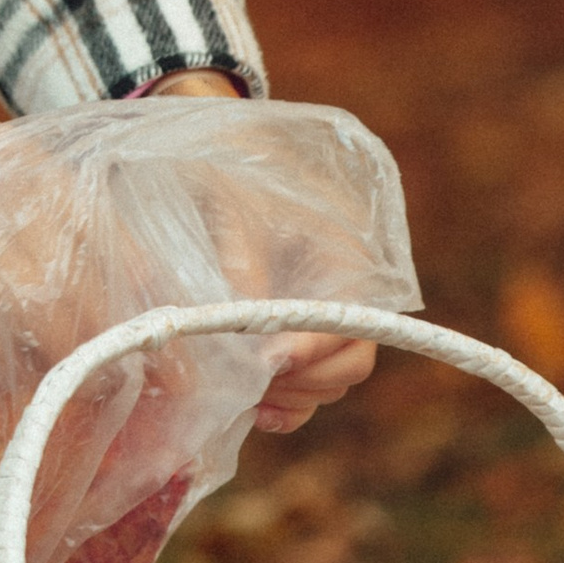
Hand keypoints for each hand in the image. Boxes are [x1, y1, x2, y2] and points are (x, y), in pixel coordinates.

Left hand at [138, 77, 378, 432]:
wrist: (210, 156)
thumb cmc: (222, 168)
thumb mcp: (229, 203)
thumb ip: (241, 263)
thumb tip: (248, 339)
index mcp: (348, 250)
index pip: (353, 317)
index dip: (314, 346)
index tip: (270, 360)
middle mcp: (344, 291)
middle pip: (350, 362)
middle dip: (302, 378)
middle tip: (250, 376)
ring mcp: (319, 320)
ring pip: (328, 384)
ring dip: (288, 394)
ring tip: (240, 382)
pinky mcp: (292, 342)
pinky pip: (305, 393)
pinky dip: (283, 406)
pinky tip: (250, 403)